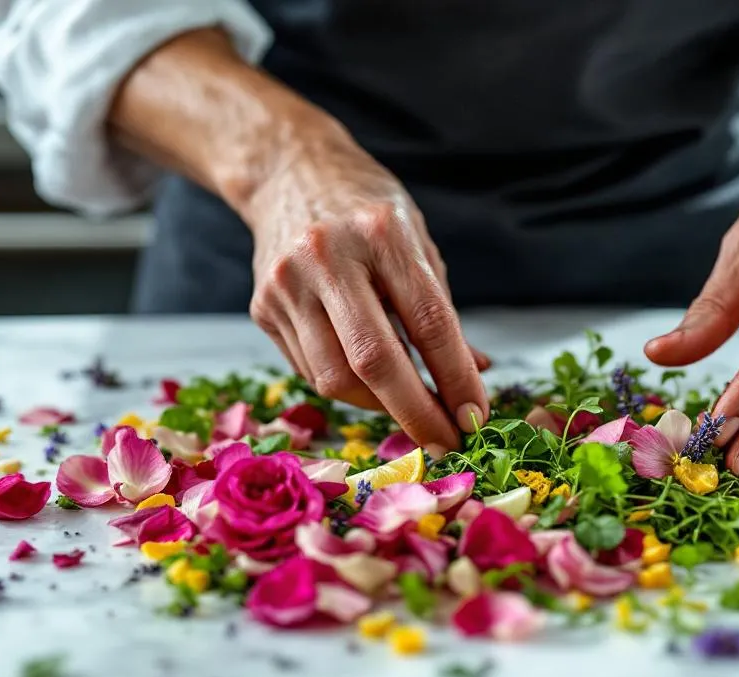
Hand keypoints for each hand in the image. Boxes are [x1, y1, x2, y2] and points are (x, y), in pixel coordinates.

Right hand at [244, 135, 489, 455]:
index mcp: (382, 233)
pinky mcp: (262, 307)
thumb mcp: (416, 242)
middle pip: (374, 360)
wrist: (286, 171)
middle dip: (416, 413)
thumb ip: (440, 310)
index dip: (456, 378)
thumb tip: (473, 375)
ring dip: (380, 406)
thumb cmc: (367, 211)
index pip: (429, 322)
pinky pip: (311, 370)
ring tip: (409, 407)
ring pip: (335, 378)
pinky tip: (367, 378)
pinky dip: (348, 386)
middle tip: (445, 443)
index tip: (476, 417)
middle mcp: (327, 256)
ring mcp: (286, 283)